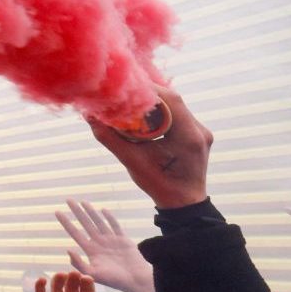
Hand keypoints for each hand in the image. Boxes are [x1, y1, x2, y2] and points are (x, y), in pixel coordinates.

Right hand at [36, 273, 116, 291]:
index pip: (88, 291)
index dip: (87, 283)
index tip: (86, 278)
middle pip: (72, 286)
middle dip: (73, 278)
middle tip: (73, 273)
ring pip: (57, 288)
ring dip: (58, 279)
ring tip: (61, 275)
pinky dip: (40, 287)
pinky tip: (42, 280)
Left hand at [57, 199, 154, 291]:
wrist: (136, 281)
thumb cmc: (115, 280)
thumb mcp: (94, 274)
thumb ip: (79, 263)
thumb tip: (68, 250)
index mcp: (91, 250)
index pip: (75, 233)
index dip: (66, 222)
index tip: (57, 212)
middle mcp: (99, 243)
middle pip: (85, 224)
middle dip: (77, 212)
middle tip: (68, 200)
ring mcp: (111, 240)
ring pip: (99, 222)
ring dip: (91, 212)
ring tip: (83, 202)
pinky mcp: (123, 239)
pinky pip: (115, 226)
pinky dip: (109, 218)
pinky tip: (103, 210)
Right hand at [89, 85, 211, 208]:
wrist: (184, 205)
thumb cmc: (159, 186)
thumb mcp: (132, 162)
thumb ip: (110, 138)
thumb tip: (89, 116)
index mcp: (189, 135)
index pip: (170, 99)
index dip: (147, 88)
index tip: (125, 86)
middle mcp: (199, 130)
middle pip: (173, 100)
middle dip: (148, 94)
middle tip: (125, 94)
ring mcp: (201, 132)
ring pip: (176, 106)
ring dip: (154, 103)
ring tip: (133, 104)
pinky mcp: (197, 135)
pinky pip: (178, 115)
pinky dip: (161, 112)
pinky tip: (147, 116)